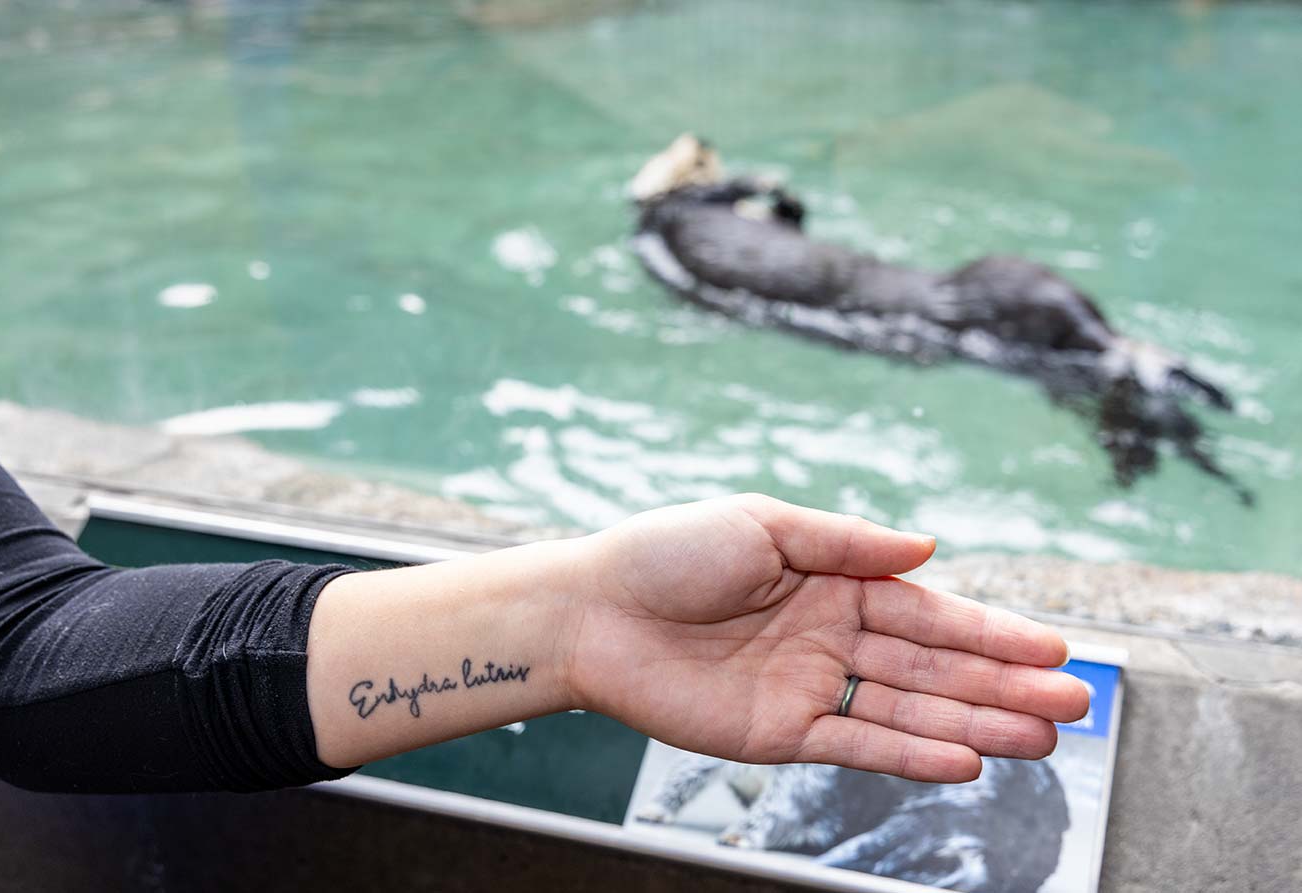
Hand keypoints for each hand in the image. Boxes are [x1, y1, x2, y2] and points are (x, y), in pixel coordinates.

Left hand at [563, 495, 1087, 782]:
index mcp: (831, 580)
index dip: (991, 632)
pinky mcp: (779, 733)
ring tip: (1041, 740)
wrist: (591, 612)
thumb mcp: (762, 522)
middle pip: (933, 666)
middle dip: (1003, 685)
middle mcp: (831, 635)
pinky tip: (964, 760)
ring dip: (975, 724)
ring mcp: (810, 686)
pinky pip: (856, 746)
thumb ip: (847, 540)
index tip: (1052, 649)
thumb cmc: (666, 553)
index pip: (928, 611)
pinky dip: (909, 755)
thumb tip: (930, 545)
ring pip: (908, 710)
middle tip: (1074, 706)